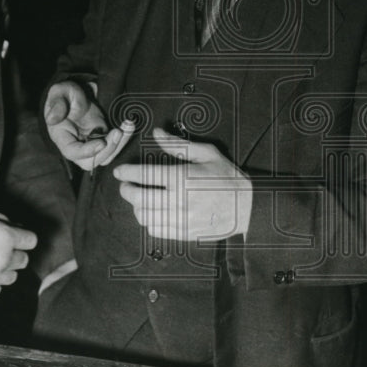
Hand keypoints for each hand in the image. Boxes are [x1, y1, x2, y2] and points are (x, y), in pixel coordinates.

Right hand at [0, 204, 36, 297]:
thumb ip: (1, 219)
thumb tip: (12, 226)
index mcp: (6, 238)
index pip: (31, 241)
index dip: (24, 237)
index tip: (18, 237)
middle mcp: (3, 259)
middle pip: (23, 260)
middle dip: (15, 253)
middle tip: (1, 249)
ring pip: (11, 277)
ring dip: (5, 269)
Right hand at [44, 81, 133, 170]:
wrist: (79, 94)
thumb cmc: (66, 94)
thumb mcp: (60, 92)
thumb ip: (57, 103)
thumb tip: (52, 118)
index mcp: (62, 138)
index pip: (73, 152)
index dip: (87, 151)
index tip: (101, 142)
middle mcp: (77, 146)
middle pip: (92, 161)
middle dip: (107, 149)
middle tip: (118, 132)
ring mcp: (92, 144)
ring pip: (106, 156)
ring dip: (119, 144)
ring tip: (128, 125)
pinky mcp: (104, 139)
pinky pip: (115, 146)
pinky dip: (124, 138)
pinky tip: (129, 124)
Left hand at [113, 127, 252, 241]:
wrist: (247, 206)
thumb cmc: (226, 176)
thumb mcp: (206, 153)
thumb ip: (178, 144)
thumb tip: (155, 133)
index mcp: (183, 177)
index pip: (145, 175)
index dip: (126, 173)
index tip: (119, 171)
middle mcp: (179, 200)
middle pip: (139, 198)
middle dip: (126, 191)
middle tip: (125, 185)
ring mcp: (181, 220)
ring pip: (144, 217)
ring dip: (135, 207)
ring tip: (138, 199)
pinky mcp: (184, 234)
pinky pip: (155, 230)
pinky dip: (148, 221)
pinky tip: (152, 213)